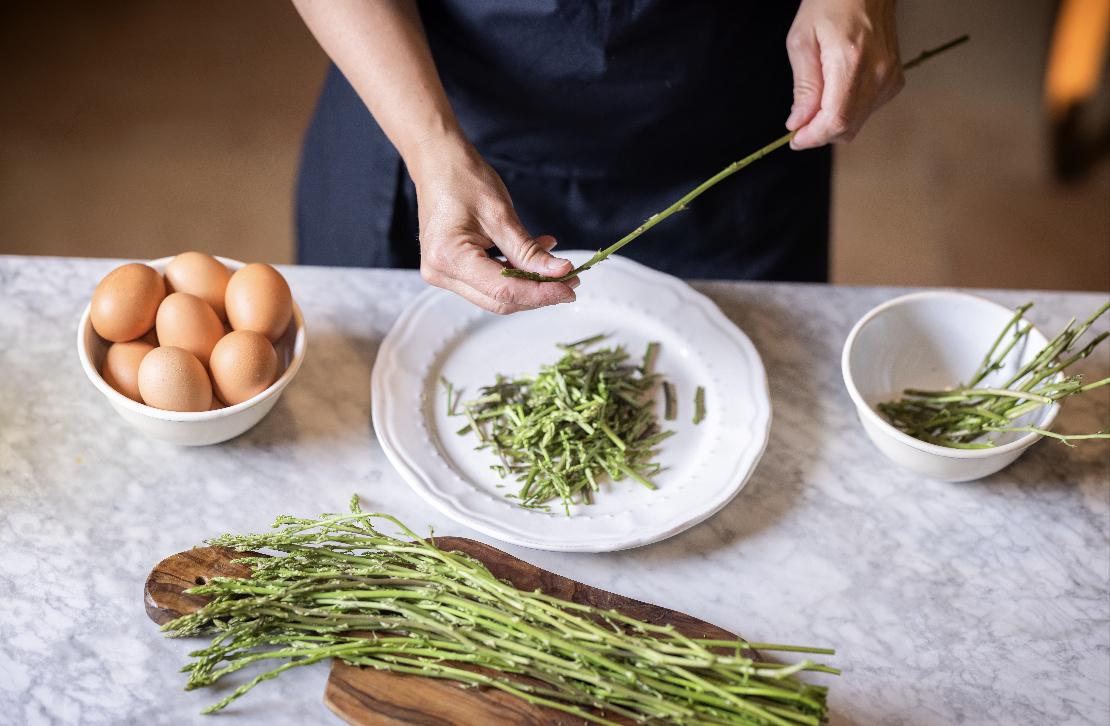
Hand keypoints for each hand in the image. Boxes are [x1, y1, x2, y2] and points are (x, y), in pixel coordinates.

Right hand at [409, 134, 576, 313]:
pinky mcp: (452, 269)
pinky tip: (534, 258)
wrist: (438, 163)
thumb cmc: (462, 179)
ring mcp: (444, 274)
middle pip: (499, 299)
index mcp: (449, 257)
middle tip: (569, 280)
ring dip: (528, 283)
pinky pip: (489, 281)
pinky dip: (514, 273)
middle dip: (537, 293)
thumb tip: (559, 272)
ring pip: (496, 295)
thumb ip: (528, 250)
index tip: (569, 288)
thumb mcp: (501, 214)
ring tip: (555, 266)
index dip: (540, 293)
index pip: (503, 290)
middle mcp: (441, 272)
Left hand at [785, 0, 902, 148]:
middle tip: (799, 125)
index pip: (836, 120)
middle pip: (847, 127)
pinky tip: (834, 94)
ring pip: (857, 123)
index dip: (813, 137)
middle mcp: (877, 73)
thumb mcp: (802, 41)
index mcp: (851, 62)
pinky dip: (846, 112)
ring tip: (814, 104)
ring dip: (831, 123)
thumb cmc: (830, 4)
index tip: (795, 139)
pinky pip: (867, 111)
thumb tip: (799, 122)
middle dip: (819, 133)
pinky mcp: (894, 80)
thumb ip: (803, 87)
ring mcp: (889, 77)